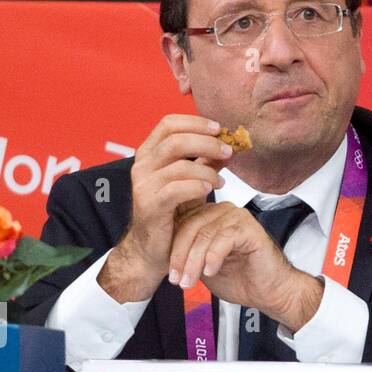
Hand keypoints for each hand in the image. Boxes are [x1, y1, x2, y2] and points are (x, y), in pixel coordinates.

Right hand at [101, 115, 230, 302]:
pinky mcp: (150, 205)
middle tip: (228, 152)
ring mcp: (143, 185)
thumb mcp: (189, 181)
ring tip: (221, 181)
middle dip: (208, 143)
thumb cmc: (171, 212)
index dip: (196, 122)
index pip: (169, 123)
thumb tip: (228, 145)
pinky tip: (210, 190)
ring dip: (208, 170)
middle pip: (176, 140)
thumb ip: (204, 162)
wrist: (152, 248)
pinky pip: (177, 188)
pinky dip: (198, 186)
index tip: (219, 129)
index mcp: (149, 153)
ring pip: (180, 165)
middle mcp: (142, 165)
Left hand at [167, 202, 321, 329]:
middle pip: (191, 226)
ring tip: (191, 281)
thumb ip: (189, 253)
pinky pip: (224, 238)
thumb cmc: (240, 279)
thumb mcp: (203, 266)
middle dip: (180, 257)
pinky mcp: (250, 229)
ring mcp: (238, 218)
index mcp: (212, 216)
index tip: (171, 274)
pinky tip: (212, 272)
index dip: (173, 250)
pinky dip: (214, 257)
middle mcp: (224, 212)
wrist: (268, 291)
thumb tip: (164, 254)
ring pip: (205, 234)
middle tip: (178, 280)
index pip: (183, 223)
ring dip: (194, 262)